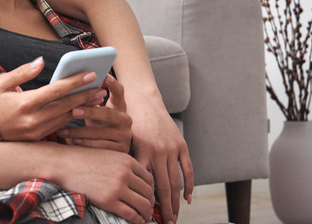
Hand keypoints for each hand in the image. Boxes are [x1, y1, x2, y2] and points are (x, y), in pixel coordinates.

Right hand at [0, 57, 105, 140]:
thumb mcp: (1, 83)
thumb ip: (23, 72)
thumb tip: (41, 61)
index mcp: (25, 103)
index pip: (56, 90)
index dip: (74, 82)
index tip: (90, 74)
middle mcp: (33, 119)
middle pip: (66, 105)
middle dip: (85, 95)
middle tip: (100, 87)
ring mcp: (37, 131)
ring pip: (66, 117)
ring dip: (83, 107)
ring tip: (97, 98)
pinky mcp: (39, 138)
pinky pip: (60, 126)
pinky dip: (73, 117)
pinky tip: (83, 109)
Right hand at [48, 144, 155, 223]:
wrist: (64, 164)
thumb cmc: (83, 159)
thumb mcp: (108, 155)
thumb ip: (124, 165)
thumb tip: (136, 181)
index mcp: (127, 160)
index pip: (149, 179)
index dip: (152, 191)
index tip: (149, 197)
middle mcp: (125, 173)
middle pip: (149, 193)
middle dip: (151, 204)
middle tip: (149, 210)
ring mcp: (117, 187)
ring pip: (143, 205)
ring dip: (146, 213)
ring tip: (144, 217)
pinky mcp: (108, 201)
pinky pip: (131, 214)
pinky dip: (137, 220)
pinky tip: (136, 221)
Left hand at [56, 75, 132, 151]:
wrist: (111, 147)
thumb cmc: (98, 123)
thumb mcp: (98, 110)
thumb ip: (90, 99)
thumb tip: (70, 84)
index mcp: (120, 106)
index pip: (119, 92)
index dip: (113, 84)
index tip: (104, 75)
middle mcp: (126, 120)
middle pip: (108, 114)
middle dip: (89, 112)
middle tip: (73, 110)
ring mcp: (125, 136)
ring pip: (100, 132)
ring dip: (79, 132)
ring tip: (62, 130)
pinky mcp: (120, 150)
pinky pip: (100, 146)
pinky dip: (85, 144)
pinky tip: (73, 141)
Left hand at [129, 102, 193, 223]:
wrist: (143, 100)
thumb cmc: (127, 122)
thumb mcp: (123, 141)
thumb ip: (127, 162)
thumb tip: (127, 186)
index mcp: (141, 152)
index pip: (146, 184)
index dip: (147, 202)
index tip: (146, 216)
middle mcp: (158, 152)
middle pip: (163, 187)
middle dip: (165, 209)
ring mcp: (171, 149)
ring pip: (176, 181)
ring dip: (176, 202)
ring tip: (174, 217)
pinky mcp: (181, 145)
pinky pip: (187, 169)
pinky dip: (188, 185)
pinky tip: (186, 198)